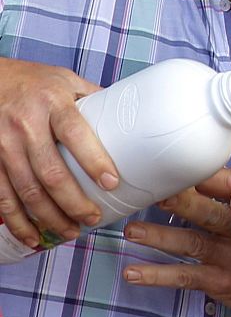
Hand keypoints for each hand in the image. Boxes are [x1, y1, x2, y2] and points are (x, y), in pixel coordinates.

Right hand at [0, 58, 115, 246]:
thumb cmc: (35, 81)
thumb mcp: (67, 80)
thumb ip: (93, 99)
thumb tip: (131, 118)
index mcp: (52, 102)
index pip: (75, 133)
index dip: (94, 160)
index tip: (112, 182)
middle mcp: (26, 125)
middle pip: (51, 172)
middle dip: (73, 201)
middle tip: (93, 218)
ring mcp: (4, 145)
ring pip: (27, 190)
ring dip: (50, 217)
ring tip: (72, 231)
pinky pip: (3, 197)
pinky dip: (18, 222)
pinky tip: (33, 236)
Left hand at [123, 172, 230, 316]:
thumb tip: (217, 173)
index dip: (207, 178)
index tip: (182, 165)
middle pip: (209, 213)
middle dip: (181, 202)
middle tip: (156, 193)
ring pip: (192, 244)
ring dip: (159, 237)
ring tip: (132, 230)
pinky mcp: (222, 282)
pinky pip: (186, 277)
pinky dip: (158, 275)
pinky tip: (134, 271)